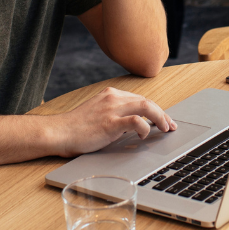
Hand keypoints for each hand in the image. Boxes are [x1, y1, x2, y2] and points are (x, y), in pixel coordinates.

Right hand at [50, 87, 176, 156]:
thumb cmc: (76, 128)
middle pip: (147, 101)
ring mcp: (112, 109)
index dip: (155, 109)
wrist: (59, 133)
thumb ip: (115, 115)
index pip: (140, 99)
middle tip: (170, 126)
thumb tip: (135, 124)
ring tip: (165, 129)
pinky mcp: (110, 123)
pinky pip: (135, 121)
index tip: (164, 119)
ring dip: (159, 117)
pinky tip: (143, 135)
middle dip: (162, 114)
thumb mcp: (98, 115)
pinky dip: (144, 127)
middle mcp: (113, 98)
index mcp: (110, 95)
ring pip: (146, 106)